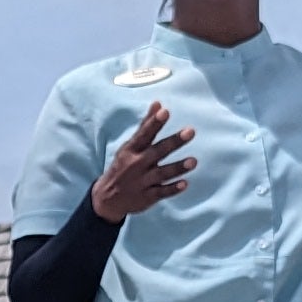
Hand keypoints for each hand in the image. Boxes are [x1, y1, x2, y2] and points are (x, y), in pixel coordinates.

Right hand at [90, 99, 196, 220]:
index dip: (155, 123)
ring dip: (177, 167)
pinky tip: (185, 184)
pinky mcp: (147, 197)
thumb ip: (146, 126)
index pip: (144, 134)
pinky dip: (172, 189)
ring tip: (193, 161)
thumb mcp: (130, 146)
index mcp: (132, 149)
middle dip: (174, 142)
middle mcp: (137, 164)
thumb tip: (158, 104)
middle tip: (190, 131)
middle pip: (158, 151)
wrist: (107, 198)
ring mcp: (143, 182)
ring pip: (162, 173)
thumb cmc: (123, 166)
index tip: (165, 112)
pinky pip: (161, 193)